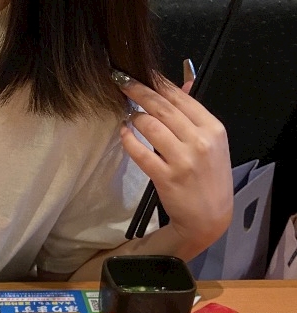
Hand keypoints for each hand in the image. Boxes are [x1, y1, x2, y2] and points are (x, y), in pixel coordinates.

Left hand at [114, 74, 232, 256]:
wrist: (209, 217)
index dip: (158, 83)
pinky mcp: (166, 178)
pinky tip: (124, 133)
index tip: (142, 72)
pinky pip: (142, 154)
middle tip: (122, 80)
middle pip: (164, 108)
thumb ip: (194, 116)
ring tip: (126, 112)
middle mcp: (199, 141)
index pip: (181, 98)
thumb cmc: (209, 179)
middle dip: (140, 91)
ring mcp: (182, 160)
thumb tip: (180, 85)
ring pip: (152, 127)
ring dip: (135, 116)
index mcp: (213, 128)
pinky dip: (130, 141)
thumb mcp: (212, 143)